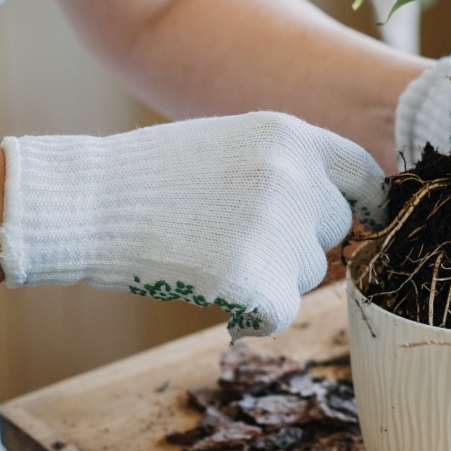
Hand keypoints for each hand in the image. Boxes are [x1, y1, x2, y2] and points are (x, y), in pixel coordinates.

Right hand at [0, 112, 384, 338]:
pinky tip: (214, 290)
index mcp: (293, 136)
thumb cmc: (152, 177)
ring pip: (310, 273)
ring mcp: (279, 229)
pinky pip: (281, 311)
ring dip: (274, 276)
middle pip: (335, 231)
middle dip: (300, 243)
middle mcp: (297, 178)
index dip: (361, 205)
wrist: (88, 203)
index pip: (362, 176)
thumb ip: (289, 170)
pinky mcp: (256, 279)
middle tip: (238, 238)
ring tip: (213, 253)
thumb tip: (345, 215)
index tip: (353, 224)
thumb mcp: (234, 145)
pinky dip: (253, 314)